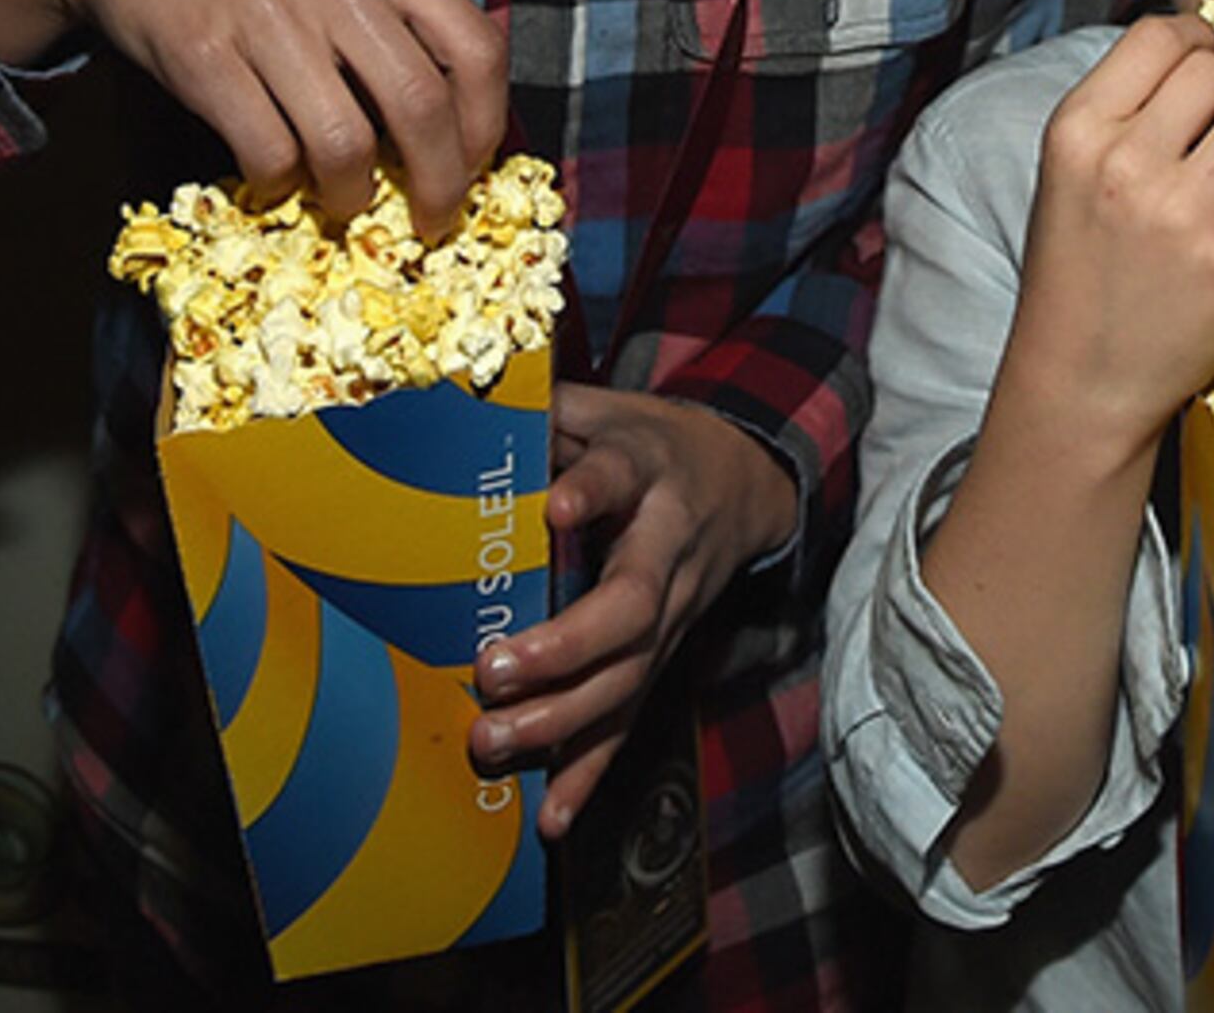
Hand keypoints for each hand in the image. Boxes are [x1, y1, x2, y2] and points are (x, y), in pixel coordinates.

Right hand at [0, 0, 506, 227]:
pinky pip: (267, 151)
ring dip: (352, 193)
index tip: (475, 166)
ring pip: (344, 144)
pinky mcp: (204, 55)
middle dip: (439, 184)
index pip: (475, 49)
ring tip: (343, 198)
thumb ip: (399, 4)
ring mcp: (268, 16)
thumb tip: (457, 104)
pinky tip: (275, 171)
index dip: (486, 126)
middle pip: (421, 107)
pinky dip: (279, 181)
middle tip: (431, 221)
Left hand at [466, 383, 794, 835]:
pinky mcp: (663, 659)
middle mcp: (667, 552)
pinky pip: (630, 722)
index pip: (622, 477)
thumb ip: (552, 409)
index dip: (594, 490)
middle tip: (493, 669)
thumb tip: (467, 395)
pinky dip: (592, 774)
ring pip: (628, 678)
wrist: (745, 482)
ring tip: (494, 742)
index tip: (558, 504)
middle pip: (631, 608)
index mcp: (649, 473)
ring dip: (562, 720)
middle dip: (565, 646)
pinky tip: (554, 818)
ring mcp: (672, 616)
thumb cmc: (653, 443)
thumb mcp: (612, 407)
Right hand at [991, 14, 1213, 458]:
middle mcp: (1126, 161)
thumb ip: (1124, 108)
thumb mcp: (1070, 172)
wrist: (1083, 381)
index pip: (1158, 33)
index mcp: (1076, 131)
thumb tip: (1202, 46)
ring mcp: (1184, 211)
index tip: (1202, 68)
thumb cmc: (1080, 271)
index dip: (1194, 42)